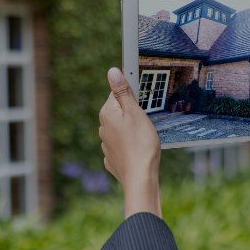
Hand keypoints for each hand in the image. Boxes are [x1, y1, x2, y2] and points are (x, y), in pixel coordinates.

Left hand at [99, 68, 161, 218]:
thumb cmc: (141, 144)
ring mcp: (106, 145)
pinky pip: (122, 146)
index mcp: (107, 114)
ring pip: (121, 130)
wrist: (140, 178)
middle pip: (119, 112)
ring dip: (131, 130)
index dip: (132, 95)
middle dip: (132, 114)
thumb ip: (123, 91)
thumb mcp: (135, 112)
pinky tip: (139, 151)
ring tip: (145, 138)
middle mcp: (103, 128)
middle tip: (146, 121)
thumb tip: (112, 71)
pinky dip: (130, 146)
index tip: (143, 101)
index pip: (118, 94)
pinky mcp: (112, 158)